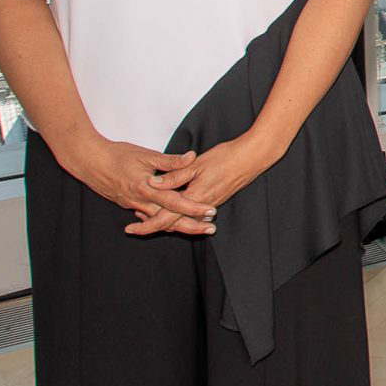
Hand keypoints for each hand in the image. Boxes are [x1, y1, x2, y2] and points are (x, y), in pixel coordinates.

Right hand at [59, 136, 213, 235]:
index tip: (211, 212)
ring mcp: (132, 205)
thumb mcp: (146, 155)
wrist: (89, 161)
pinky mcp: (127, 204)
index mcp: (146, 189)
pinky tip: (172, 221)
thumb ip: (170, 160)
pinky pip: (147, 216)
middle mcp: (140, 202)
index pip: (175, 203)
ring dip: (177, 225)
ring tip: (197, 227)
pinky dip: (161, 220)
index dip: (194, 208)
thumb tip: (191, 157)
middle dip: (191, 226)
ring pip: (158, 221)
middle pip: (169, 220)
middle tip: (211, 228)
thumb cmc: (116, 155)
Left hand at [142, 135, 277, 231]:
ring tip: (148, 218)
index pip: (166, 218)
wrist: (254, 157)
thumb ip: (175, 175)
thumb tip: (153, 183)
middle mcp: (202, 205)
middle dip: (153, 227)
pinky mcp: (216, 199)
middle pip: (173, 224)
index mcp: (194, 197)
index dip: (147, 225)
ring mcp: (211, 203)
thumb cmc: (227, 157)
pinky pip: (193, 214)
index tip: (131, 229)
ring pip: (184, 219)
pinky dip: (180, 215)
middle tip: (135, 228)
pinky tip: (173, 208)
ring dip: (167, 221)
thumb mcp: (197, 164)